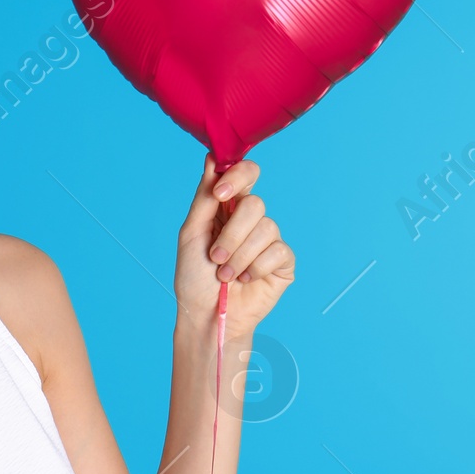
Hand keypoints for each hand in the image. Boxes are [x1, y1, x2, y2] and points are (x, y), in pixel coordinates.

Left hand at [173, 154, 294, 341]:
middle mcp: (250, 220)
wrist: (207, 315)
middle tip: (215, 257)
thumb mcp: (191, 234)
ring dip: (239, 257)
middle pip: (255, 204)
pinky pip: (278, 251)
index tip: (220, 193)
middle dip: (231, 235)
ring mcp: (269, 240)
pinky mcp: (283, 262)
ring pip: (266, 229)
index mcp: (228, 207)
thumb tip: (213, 158)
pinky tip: (246, 280)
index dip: (237, 177)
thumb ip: (204, 198)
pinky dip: (256, 268)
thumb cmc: (194, 276)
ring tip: (226, 275)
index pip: (245, 174)